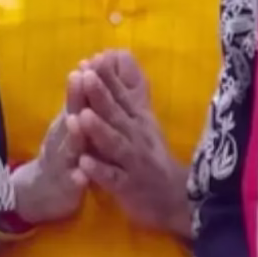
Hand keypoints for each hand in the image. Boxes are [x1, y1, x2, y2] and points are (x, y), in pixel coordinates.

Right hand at [10, 68, 89, 224]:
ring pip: (68, 147)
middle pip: (70, 115)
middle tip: (80, 76)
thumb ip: (78, 100)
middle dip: (75, 97)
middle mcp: (62, 137)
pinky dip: (76, 177)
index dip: (83, 78)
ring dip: (72, 134)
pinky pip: (70, 181)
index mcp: (69, 121)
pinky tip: (81, 176)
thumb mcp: (69, 122)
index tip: (91, 58)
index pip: (77, 97)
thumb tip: (88, 68)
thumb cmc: (63, 150)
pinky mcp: (65, 185)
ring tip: (76, 121)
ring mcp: (62, 161)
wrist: (44, 190)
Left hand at [72, 50, 190, 237]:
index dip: (108, 78)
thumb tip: (124, 63)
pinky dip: (98, 170)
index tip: (93, 58)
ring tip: (81, 116)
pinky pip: (113, 178)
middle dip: (101, 95)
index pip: (122, 95)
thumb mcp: (144, 124)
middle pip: (117, 114)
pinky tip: (83, 162)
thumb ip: (131, 97)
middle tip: (85, 76)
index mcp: (138, 121)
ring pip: (114, 144)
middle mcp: (137, 137)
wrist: (176, 198)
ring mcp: (133, 162)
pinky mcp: (129, 186)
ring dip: (98, 130)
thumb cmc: (152, 157)